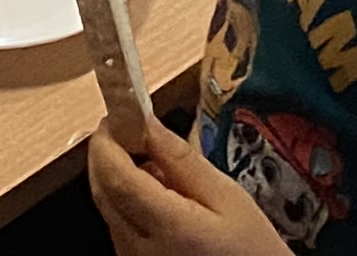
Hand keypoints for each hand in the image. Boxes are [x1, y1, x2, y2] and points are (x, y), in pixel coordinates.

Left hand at [85, 116, 281, 255]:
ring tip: (156, 167)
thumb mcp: (229, 199)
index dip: (107, 141)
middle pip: (103, 192)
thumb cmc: (253, 250)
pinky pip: (119, 229)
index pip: (115, 177)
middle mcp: (140, 250)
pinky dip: (127, 204)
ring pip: (108, 209)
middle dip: (108, 155)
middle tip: (131, 130)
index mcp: (168, 228)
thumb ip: (183, 161)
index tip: (118, 115)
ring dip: (118, 180)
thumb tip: (148, 123)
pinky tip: (158, 199)